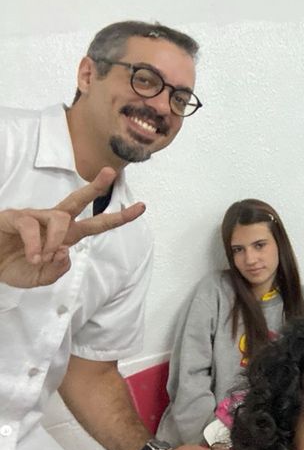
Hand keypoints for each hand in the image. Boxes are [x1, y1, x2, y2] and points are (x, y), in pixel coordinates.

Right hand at [0, 167, 144, 287]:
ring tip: (42, 258)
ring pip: (59, 218)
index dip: (119, 217)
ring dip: (55, 240)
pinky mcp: (15, 218)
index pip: (97, 225)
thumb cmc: (15, 267)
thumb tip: (64, 252)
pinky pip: (32, 226)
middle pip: (78, 200)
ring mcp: (34, 217)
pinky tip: (32, 256)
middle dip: (96, 186)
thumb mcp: (41, 277)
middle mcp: (53, 222)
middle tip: (110, 172)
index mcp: (65, 235)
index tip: (141, 207)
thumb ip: (57, 270)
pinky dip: (36, 244)